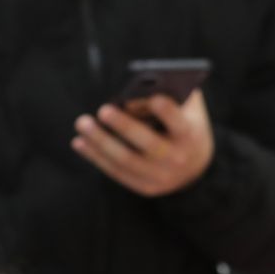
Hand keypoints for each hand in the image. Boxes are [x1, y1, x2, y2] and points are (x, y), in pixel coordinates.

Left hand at [72, 90, 214, 197]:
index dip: (168, 112)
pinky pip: (117, 172)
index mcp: (190, 135)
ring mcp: (161, 176)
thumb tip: (138, 86)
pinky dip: (96, 157)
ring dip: (101, 142)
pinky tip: (79, 142)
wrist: (194, 167)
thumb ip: (172, 91)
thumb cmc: (184, 123)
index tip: (154, 98)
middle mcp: (177, 158)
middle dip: (125, 126)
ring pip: (126, 160)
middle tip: (103, 110)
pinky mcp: (145, 187)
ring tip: (82, 123)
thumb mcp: (187, 107)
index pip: (179, 124)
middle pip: (149, 144)